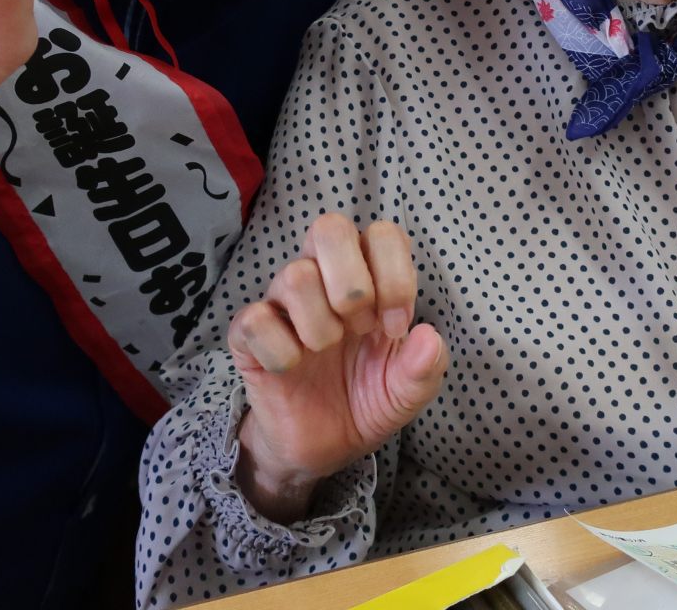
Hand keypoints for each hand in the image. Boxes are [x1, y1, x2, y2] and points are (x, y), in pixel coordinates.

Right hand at [230, 215, 447, 525]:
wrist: (323, 448)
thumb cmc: (366, 400)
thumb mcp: (408, 392)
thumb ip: (426, 367)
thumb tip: (428, 337)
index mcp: (368, 280)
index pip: (382, 234)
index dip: (395, 275)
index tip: (395, 327)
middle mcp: (324, 281)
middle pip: (329, 227)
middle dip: (352, 281)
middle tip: (361, 327)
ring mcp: (284, 305)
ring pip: (295, 275)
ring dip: (321, 324)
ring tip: (326, 351)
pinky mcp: (249, 336)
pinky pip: (254, 319)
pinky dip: (280, 350)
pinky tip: (291, 368)